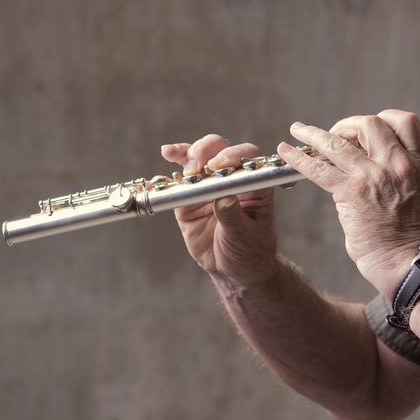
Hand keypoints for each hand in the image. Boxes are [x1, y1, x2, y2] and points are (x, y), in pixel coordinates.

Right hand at [161, 135, 277, 287]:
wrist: (233, 270)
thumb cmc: (249, 251)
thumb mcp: (245, 236)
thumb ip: (233, 217)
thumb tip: (224, 198)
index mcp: (254, 184)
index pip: (248, 158)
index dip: (234, 156)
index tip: (220, 166)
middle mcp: (232, 179)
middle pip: (221, 149)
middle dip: (208, 150)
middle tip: (198, 165)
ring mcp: (209, 186)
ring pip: (199, 157)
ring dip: (189, 154)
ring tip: (180, 160)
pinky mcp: (189, 198)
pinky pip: (180, 179)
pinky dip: (171, 167)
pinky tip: (165, 158)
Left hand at [278, 111, 419, 300]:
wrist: (407, 262)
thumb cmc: (408, 237)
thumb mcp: (418, 195)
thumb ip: (396, 175)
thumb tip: (368, 169)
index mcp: (418, 165)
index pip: (407, 123)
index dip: (385, 119)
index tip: (368, 130)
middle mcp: (398, 165)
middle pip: (371, 123)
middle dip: (349, 125)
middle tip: (337, 134)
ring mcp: (374, 176)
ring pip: (339, 141)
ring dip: (315, 134)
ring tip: (299, 130)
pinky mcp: (352, 192)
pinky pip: (319, 168)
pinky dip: (299, 158)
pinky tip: (287, 152)